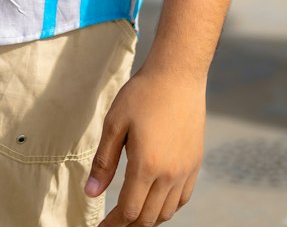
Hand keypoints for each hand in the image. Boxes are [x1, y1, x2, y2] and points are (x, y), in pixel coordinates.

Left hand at [85, 67, 205, 225]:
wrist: (178, 75)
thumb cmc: (143, 94)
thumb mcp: (115, 123)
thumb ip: (104, 162)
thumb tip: (91, 194)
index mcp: (146, 166)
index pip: (129, 211)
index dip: (113, 224)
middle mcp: (169, 174)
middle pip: (148, 218)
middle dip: (128, 225)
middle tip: (113, 223)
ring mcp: (185, 170)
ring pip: (166, 212)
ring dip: (147, 219)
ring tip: (131, 214)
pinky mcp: (195, 163)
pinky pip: (182, 198)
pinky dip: (167, 208)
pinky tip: (155, 201)